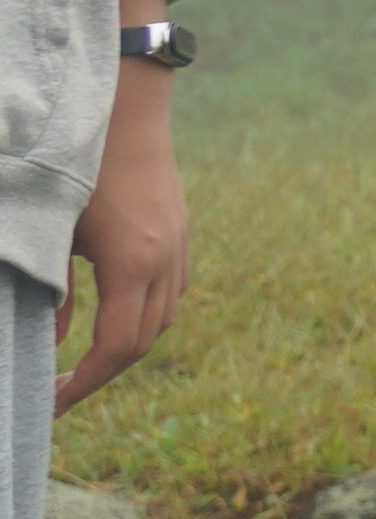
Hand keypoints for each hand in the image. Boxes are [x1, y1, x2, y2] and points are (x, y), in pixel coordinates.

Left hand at [61, 59, 181, 407]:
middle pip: (142, 342)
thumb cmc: (79, 171)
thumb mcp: (55, 235)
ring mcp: (179, 247)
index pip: (115, 348)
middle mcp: (164, 262)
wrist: (128, 115)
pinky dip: (144, 316)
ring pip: (162, 320)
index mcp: (131, 265)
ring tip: (84, 360)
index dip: (84, 383)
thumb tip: (52, 341)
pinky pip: (170, 293)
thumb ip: (52, 293)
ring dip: (126, 346)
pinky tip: (114, 316)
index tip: (53, 402)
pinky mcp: (181, 234)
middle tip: (60, 390)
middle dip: (101, 374)